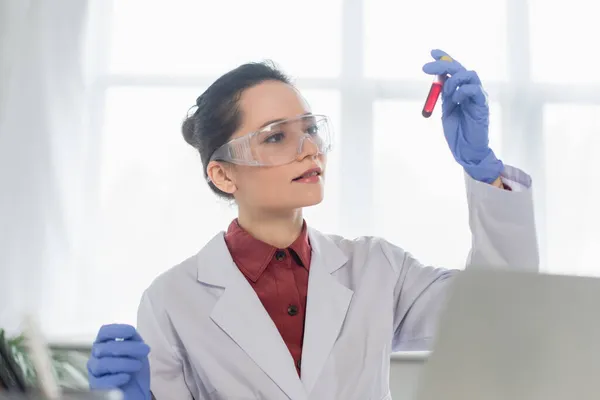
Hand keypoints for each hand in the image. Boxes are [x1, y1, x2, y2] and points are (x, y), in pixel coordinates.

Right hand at [87, 324, 150, 399]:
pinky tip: (127, 377)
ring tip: (138, 365)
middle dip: (128, 348)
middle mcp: (97, 353)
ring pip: (103, 364)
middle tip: (145, 350)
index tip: (131, 332)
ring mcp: (94, 369)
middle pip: (106, 347)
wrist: (137, 387)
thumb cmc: (135, 364)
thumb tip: (130, 332)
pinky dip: (115, 378)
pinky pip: (100, 381)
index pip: (104, 332)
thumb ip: (133, 338)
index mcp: (105, 341)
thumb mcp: (137, 348)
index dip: (117, 330)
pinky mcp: (95, 384)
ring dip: (123, 363)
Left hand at [422, 49, 503, 183]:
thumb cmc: (456, 131)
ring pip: (469, 75)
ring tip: (446, 92)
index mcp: (459, 90)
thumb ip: (443, 94)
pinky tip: (456, 100)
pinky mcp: (482, 105)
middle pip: (459, 68)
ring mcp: (477, 96)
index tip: (432, 52)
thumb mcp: (446, 109)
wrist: (465, 149)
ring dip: (454, 80)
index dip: (444, 58)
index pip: (453, 69)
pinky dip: (463, 91)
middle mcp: (469, 90)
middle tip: (426, 67)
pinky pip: (475, 90)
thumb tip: (437, 79)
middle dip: (443, 64)